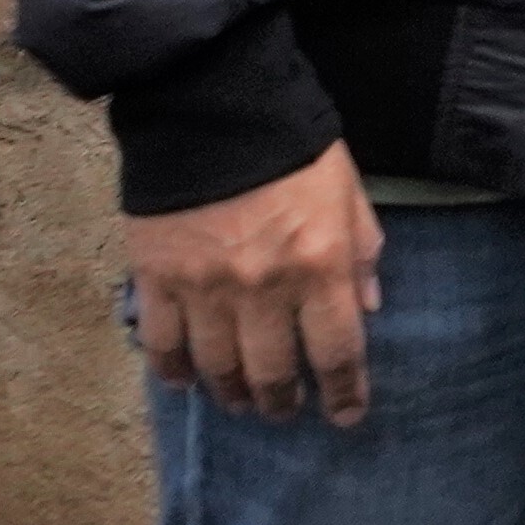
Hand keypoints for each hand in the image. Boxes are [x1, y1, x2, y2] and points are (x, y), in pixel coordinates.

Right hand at [125, 140, 386, 425]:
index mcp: (320, 265)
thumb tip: (368, 308)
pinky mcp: (157, 278)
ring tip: (242, 402)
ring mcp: (205, 288)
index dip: (344, 393)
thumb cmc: (293, 146)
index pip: (337, 351)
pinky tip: (186, 381)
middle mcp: (263, 288)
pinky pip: (163, 343)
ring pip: (217, 368)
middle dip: (283, 403)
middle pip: (273, 372)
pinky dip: (174, 371)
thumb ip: (361, 250)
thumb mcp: (347, 192)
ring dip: (232, 394)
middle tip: (285, 412)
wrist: (213, 108)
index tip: (346, 416)